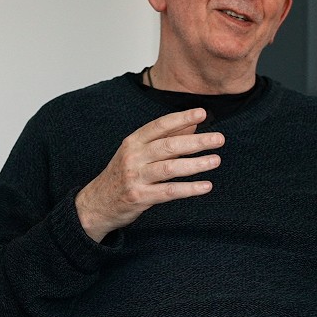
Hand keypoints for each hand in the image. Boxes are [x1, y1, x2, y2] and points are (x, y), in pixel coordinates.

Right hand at [75, 108, 223, 241]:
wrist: (97, 203)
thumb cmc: (122, 174)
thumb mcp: (138, 152)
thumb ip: (165, 138)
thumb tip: (193, 125)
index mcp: (133, 141)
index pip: (160, 125)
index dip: (181, 118)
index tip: (202, 113)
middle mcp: (133, 156)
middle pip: (168, 146)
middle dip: (196, 141)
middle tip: (219, 138)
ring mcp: (135, 177)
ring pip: (170, 168)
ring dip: (195, 164)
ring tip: (215, 160)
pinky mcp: (139, 197)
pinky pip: (168, 192)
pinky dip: (189, 189)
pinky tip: (205, 186)